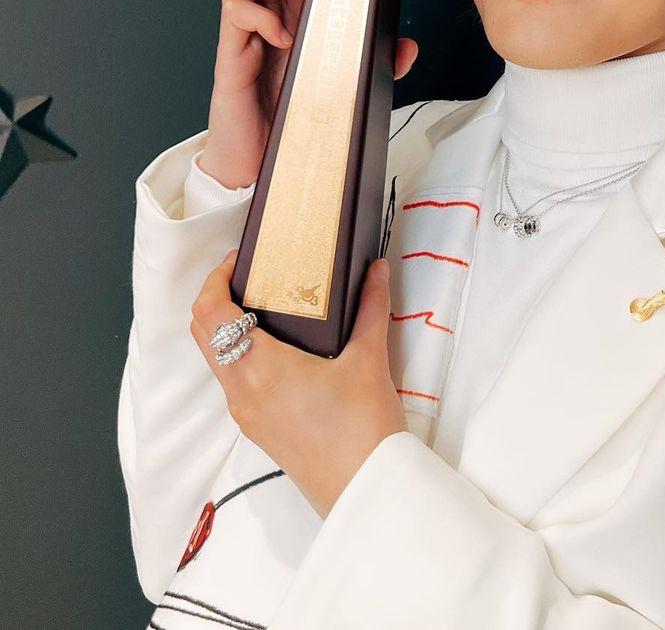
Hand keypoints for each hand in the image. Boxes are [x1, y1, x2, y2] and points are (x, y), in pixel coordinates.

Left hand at [189, 249, 407, 518]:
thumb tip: (375, 269)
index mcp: (259, 369)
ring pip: (218, 359)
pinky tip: (282, 345)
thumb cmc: (363, 430)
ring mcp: (247, 414)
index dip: (215, 278)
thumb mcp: (370, 359)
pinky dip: (243, 354)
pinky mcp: (260, 429)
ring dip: (229, 327)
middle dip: (218, 298)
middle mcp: (242, 392)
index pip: (209, 313)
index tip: (239, 259)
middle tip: (252, 275)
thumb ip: (370, 307)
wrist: (365, 491)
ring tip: (269, 304)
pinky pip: (235, 381)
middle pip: (203, 333)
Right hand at [201, 0, 419, 187]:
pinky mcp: (231, 54)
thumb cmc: (294, 116)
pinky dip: (258, 17)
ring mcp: (246, 31)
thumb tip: (408, 45)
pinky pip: (233, 15)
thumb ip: (377, 63)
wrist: (258, 161)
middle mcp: (270, 15)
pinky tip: (282, 36)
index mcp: (297, 14)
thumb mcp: (346, 85)